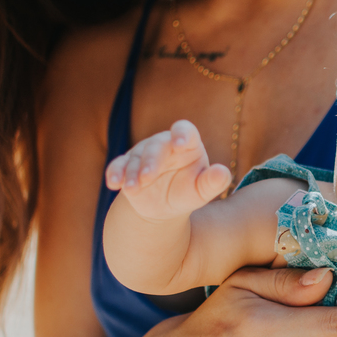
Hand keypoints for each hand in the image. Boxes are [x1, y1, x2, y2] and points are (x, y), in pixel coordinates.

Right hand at [104, 119, 230, 220]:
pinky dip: (115, 173)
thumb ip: (214, 182)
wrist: (162, 206)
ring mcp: (143, 153)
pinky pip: (118, 165)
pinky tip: (113, 183)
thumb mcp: (202, 190)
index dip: (182, 134)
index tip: (180, 143)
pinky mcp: (126, 165)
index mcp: (187, 144)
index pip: (184, 130)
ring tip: (132, 189)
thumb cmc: (187, 192)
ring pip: (135, 157)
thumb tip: (223, 173)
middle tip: (147, 177)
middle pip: (157, 146)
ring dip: (132, 172)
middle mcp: (164, 144)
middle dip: (151, 161)